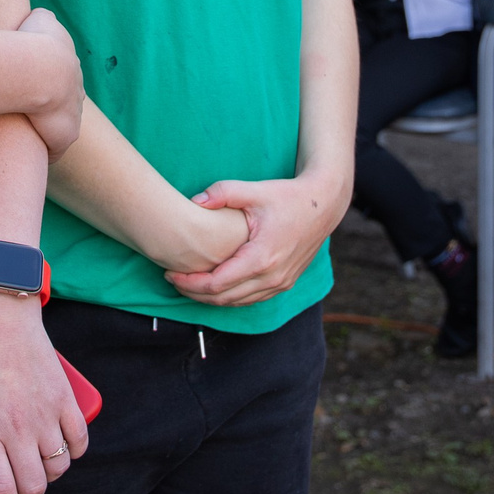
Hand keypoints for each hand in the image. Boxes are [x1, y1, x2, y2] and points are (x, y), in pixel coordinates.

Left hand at [0, 287, 86, 493]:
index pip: (2, 492)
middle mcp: (17, 428)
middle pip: (34, 487)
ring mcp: (44, 414)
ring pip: (58, 467)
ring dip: (47, 476)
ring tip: (34, 469)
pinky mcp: (64, 399)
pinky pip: (79, 441)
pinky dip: (72, 452)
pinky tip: (60, 450)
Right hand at [16, 8, 83, 158]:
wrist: (40, 69)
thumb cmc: (34, 41)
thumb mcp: (41, 19)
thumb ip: (44, 18)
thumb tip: (40, 18)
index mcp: (70, 67)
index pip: (63, 79)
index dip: (48, 84)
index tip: (34, 88)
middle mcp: (77, 92)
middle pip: (66, 104)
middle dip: (52, 109)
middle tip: (30, 113)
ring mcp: (73, 115)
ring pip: (61, 127)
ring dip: (48, 131)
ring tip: (28, 136)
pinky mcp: (64, 136)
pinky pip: (55, 149)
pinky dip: (46, 152)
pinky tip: (32, 156)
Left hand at [166, 170, 346, 307]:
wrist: (324, 205)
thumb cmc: (288, 197)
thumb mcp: (254, 190)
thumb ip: (223, 192)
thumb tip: (195, 200)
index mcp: (261, 257)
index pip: (216, 284)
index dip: (189, 283)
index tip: (169, 274)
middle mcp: (272, 277)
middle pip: (224, 299)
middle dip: (194, 294)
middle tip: (173, 281)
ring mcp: (281, 283)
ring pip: (238, 302)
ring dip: (211, 299)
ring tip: (188, 285)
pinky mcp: (285, 283)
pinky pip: (252, 299)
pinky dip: (231, 297)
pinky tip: (215, 287)